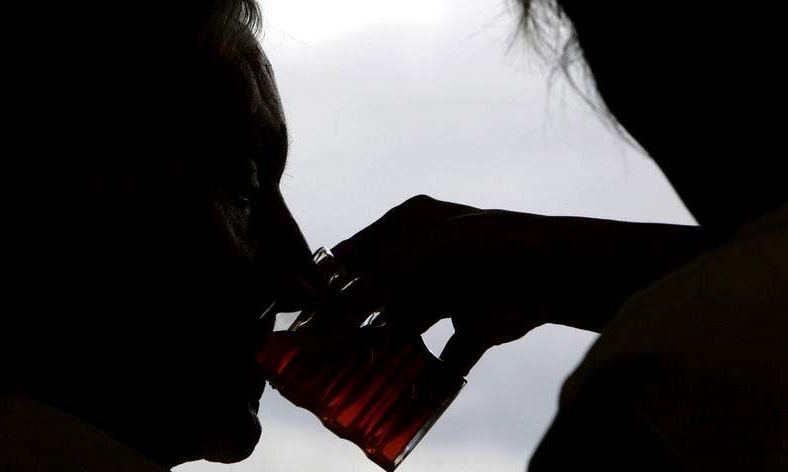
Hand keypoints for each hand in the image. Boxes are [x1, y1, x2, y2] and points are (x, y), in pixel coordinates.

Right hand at [308, 195, 559, 374]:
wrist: (554, 271)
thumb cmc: (480, 248)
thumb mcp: (413, 263)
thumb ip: (367, 293)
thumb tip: (321, 323)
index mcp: (410, 224)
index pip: (357, 253)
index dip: (330, 281)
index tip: (302, 309)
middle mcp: (428, 257)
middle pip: (379, 294)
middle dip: (352, 322)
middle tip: (319, 347)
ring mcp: (452, 291)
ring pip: (407, 327)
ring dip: (384, 350)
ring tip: (353, 372)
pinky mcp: (475, 324)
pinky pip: (445, 355)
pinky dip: (431, 377)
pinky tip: (410, 392)